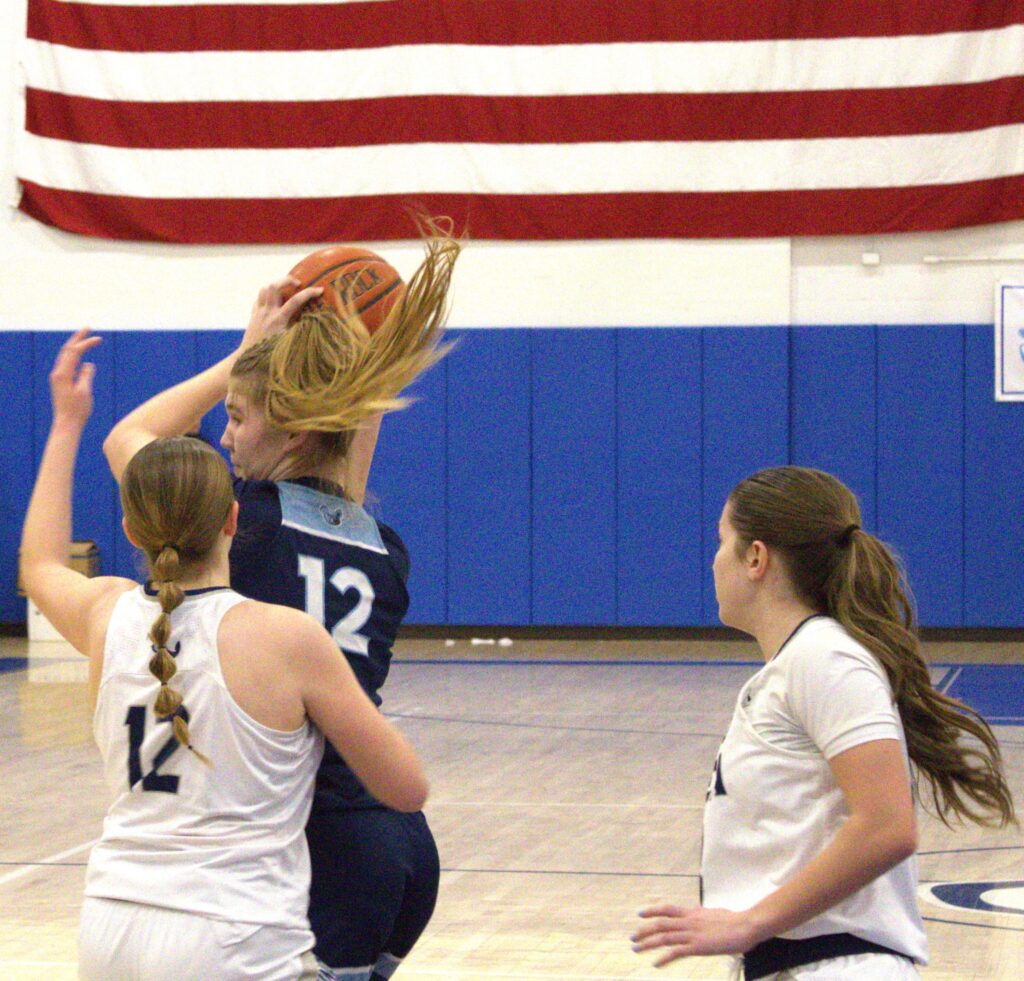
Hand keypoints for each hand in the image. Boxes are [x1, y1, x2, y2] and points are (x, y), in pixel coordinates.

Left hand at [49, 329, 100, 428]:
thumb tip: (88, 364)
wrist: (66, 423)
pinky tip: (80, 356)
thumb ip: (86, 375)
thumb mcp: (84, 391)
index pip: (74, 351)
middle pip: (67, 349)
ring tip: (85, 338)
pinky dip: (74, 356)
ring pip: (66, 356)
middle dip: (78, 338)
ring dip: (75, 345)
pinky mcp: (60, 382)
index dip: (86, 343)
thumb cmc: (77, 410)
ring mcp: (58, 377)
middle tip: (88, 327)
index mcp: (63, 373)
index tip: (99, 338)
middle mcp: (58, 373)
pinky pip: (67, 363)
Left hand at [241, 276, 322, 349]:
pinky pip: (259, 299)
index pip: (295, 301)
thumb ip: (301, 331)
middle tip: (298, 283)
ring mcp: (258, 313)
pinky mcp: (253, 315)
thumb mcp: (289, 343)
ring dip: (276, 286)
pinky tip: (274, 302)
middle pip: (274, 286)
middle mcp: (267, 313)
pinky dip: (267, 296)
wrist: (249, 359)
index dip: (309, 293)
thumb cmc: (271, 355)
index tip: (319, 290)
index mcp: (278, 320)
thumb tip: (314, 322)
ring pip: (264, 289)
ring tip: (285, 291)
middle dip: (287, 280)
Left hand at [631, 903, 760, 966]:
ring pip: (664, 937)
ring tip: (636, 949)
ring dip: (648, 943)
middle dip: (644, 931)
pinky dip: (664, 958)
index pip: (667, 909)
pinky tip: (656, 964)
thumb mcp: (713, 914)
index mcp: (692, 912)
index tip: (640, 914)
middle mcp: (688, 921)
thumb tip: (697, 911)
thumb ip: (702, 915)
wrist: (745, 926)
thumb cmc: (734, 921)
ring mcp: (692, 934)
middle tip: (632, 938)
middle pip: (660, 924)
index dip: (652, 910)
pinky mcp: (698, 947)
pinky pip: (676, 952)